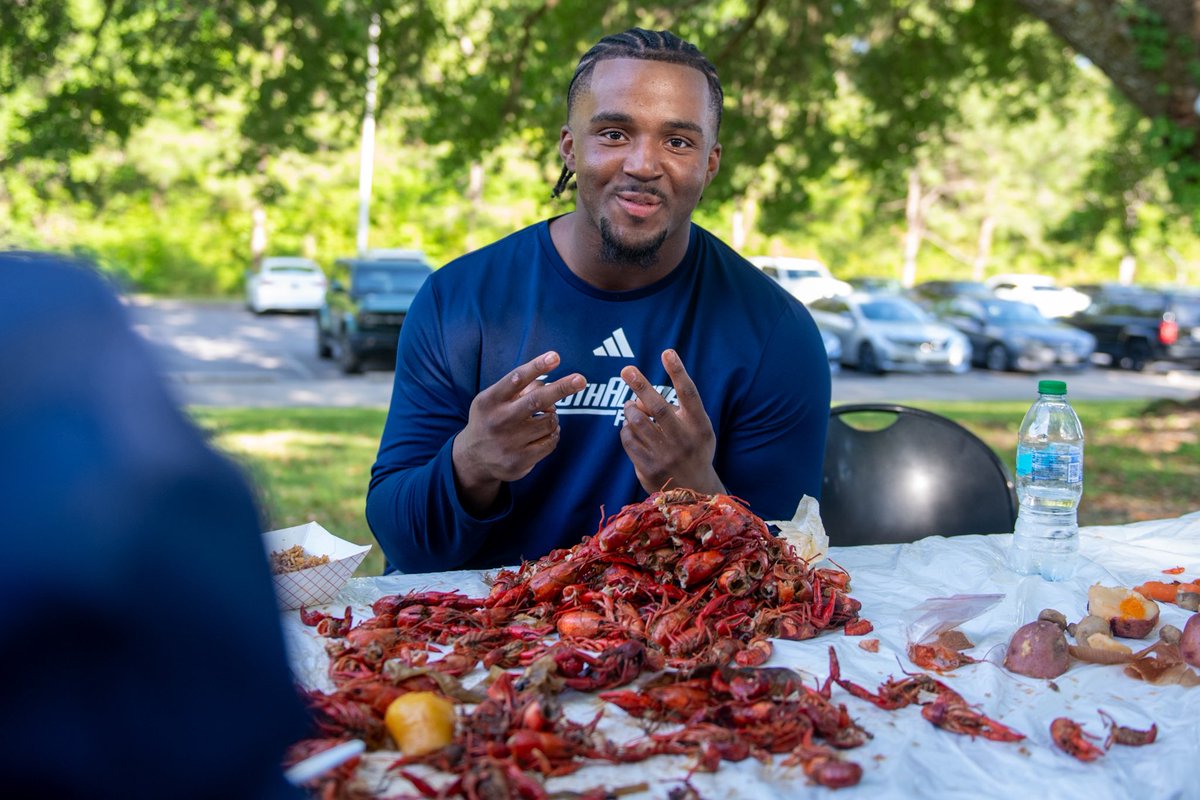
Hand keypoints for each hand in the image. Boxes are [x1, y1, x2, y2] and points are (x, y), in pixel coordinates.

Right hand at [453, 351, 584, 513]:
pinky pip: (551, 442)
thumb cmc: (492, 418)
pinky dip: (554, 434)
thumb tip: (548, 380)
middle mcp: (498, 420)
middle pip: (537, 400)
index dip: (537, 366)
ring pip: (549, 422)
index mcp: (489, 400)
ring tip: (545, 417)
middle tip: (581, 379)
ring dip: (554, 417)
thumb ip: (520, 387)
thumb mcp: (496, 399)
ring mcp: (509, 442)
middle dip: (561, 388)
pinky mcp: (519, 461)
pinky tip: (546, 433)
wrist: (474, 458)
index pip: (516, 379)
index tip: (555, 356)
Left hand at [620, 349, 723, 495]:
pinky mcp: (649, 468)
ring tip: (628, 405)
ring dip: (629, 410)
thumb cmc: (693, 450)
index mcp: (700, 425)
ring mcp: (666, 455)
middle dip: (641, 385)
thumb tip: (639, 397)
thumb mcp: (696, 429)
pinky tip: (629, 428)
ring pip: (639, 423)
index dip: (678, 371)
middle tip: (626, 370)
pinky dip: (626, 430)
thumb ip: (675, 410)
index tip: (667, 352)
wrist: (694, 492)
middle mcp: (685, 439)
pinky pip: (629, 440)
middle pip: (659, 407)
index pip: (689, 393)